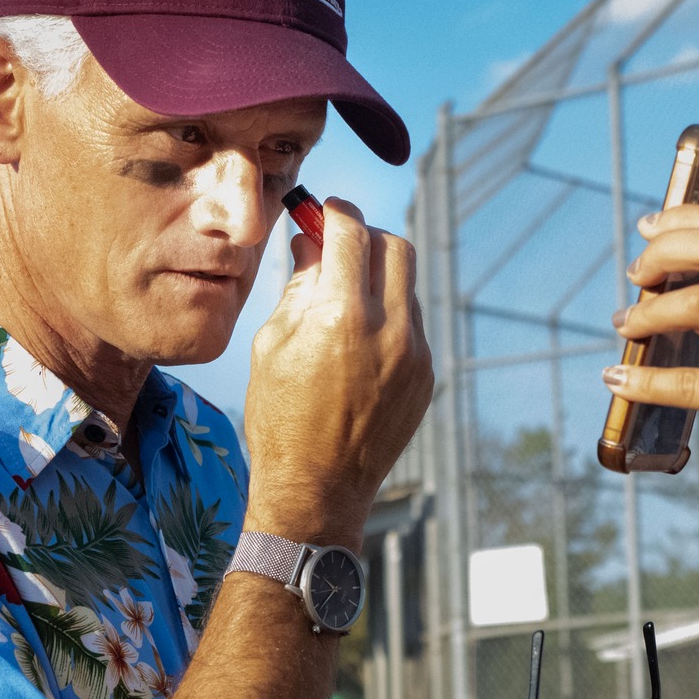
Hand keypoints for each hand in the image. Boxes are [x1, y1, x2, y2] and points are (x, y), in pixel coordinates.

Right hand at [243, 198, 432, 544]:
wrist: (318, 488)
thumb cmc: (280, 416)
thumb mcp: (272, 343)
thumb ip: (299, 284)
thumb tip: (312, 239)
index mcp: (341, 316)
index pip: (351, 232)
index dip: (335, 212)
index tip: (324, 210)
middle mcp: (388, 329)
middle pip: (395, 246)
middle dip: (366, 237)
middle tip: (339, 247)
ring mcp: (415, 353)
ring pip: (408, 285)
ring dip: (379, 277)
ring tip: (344, 301)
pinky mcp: (426, 374)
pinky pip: (412, 323)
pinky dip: (389, 315)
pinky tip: (359, 341)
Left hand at [604, 206, 698, 506]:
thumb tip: (690, 268)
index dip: (689, 218)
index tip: (650, 227)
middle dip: (664, 251)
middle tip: (637, 274)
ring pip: (698, 306)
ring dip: (646, 312)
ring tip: (625, 325)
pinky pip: (688, 383)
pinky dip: (643, 380)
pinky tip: (619, 379)